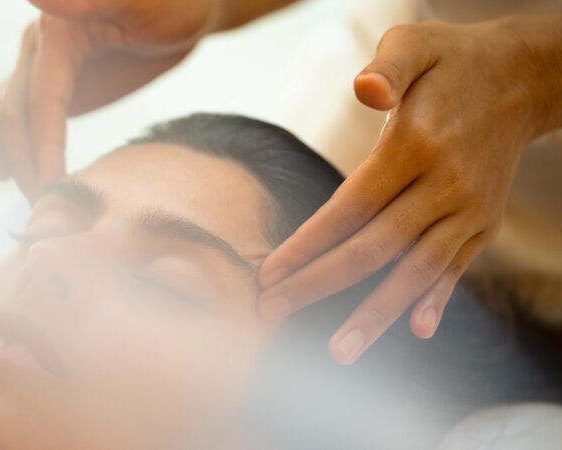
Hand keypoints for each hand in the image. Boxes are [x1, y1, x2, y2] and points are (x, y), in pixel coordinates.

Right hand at [0, 0, 219, 210]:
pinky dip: (8, 148)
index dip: (42, 146)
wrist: (187, 8)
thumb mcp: (138, 2)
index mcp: (56, 30)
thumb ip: (88, 1)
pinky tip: (2, 178)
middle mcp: (38, 46)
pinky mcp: (53, 82)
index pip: (40, 98)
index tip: (51, 188)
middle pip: (12, 112)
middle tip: (40, 210)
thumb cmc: (172, 4)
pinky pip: (21, 117)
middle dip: (22, 164)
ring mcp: (42, 65)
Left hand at [257, 15, 561, 363]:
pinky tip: (417, 330)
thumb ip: (387, 66)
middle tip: (272, 311)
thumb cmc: (450, 63)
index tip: (269, 273)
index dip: (307, 244)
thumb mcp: (415, 44)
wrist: (519, 79)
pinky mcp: (482, 224)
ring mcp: (468, 211)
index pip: (350, 207)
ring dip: (376, 314)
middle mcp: (445, 187)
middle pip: (374, 248)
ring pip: (415, 271)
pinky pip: (454, 269)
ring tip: (340, 350)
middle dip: (319, 284)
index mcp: (415, 148)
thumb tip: (365, 91)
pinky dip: (436, 300)